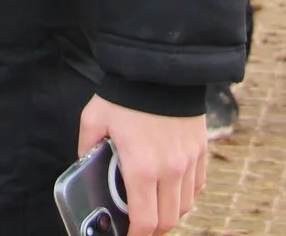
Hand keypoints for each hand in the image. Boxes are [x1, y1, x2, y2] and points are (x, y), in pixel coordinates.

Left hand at [77, 95, 207, 234]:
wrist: (161, 67)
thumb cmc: (126, 94)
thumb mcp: (94, 118)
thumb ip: (86, 146)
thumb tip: (85, 162)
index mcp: (142, 168)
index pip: (145, 221)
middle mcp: (170, 171)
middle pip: (168, 220)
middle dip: (152, 229)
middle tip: (138, 225)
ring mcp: (189, 162)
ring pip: (185, 206)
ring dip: (169, 212)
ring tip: (154, 206)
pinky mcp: (201, 151)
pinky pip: (197, 185)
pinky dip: (185, 193)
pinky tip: (171, 186)